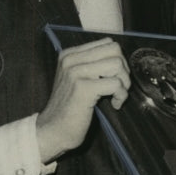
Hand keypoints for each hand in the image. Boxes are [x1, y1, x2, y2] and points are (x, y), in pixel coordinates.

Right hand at [36, 38, 129, 162]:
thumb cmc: (70, 108)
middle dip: (123, 69)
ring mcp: (75, 72)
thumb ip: (93, 64)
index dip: (118, 60)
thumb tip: (120, 58)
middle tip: (118, 86)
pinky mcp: (83, 88)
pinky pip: (116, 84)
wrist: (51, 131)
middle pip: (114, 50)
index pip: (107, 43)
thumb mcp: (77, 78)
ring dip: (124, 83)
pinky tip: (114, 104)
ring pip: (117, 64)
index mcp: (69, 54)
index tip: (114, 77)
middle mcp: (70, 60)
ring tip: (115, 96)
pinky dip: (121, 95)